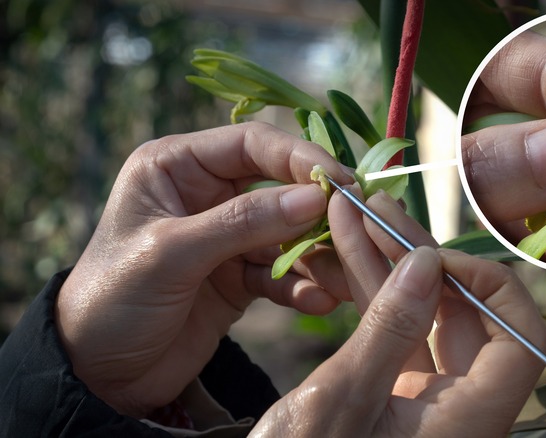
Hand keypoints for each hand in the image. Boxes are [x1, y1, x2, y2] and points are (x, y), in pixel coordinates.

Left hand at [55, 122, 352, 417]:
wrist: (97, 375)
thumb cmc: (112, 300)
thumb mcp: (173, 254)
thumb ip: (243, 222)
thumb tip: (316, 197)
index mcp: (176, 167)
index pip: (252, 144)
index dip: (300, 157)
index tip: (340, 181)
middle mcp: (206, 194)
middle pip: (279, 188)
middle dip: (316, 212)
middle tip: (356, 228)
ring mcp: (226, 237)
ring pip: (288, 234)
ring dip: (317, 255)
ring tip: (345, 278)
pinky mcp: (239, 277)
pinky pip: (282, 273)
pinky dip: (301, 286)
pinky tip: (319, 300)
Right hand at [249, 190, 545, 436]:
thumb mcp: (343, 402)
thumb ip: (390, 329)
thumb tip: (430, 263)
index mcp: (470, 420)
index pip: (521, 339)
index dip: (493, 289)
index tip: (439, 258)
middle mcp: (457, 407)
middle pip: (464, 316)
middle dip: (420, 258)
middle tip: (380, 211)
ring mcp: (423, 399)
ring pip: (420, 317)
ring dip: (387, 265)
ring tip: (353, 211)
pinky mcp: (390, 393)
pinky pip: (390, 333)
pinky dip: (368, 294)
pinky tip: (344, 248)